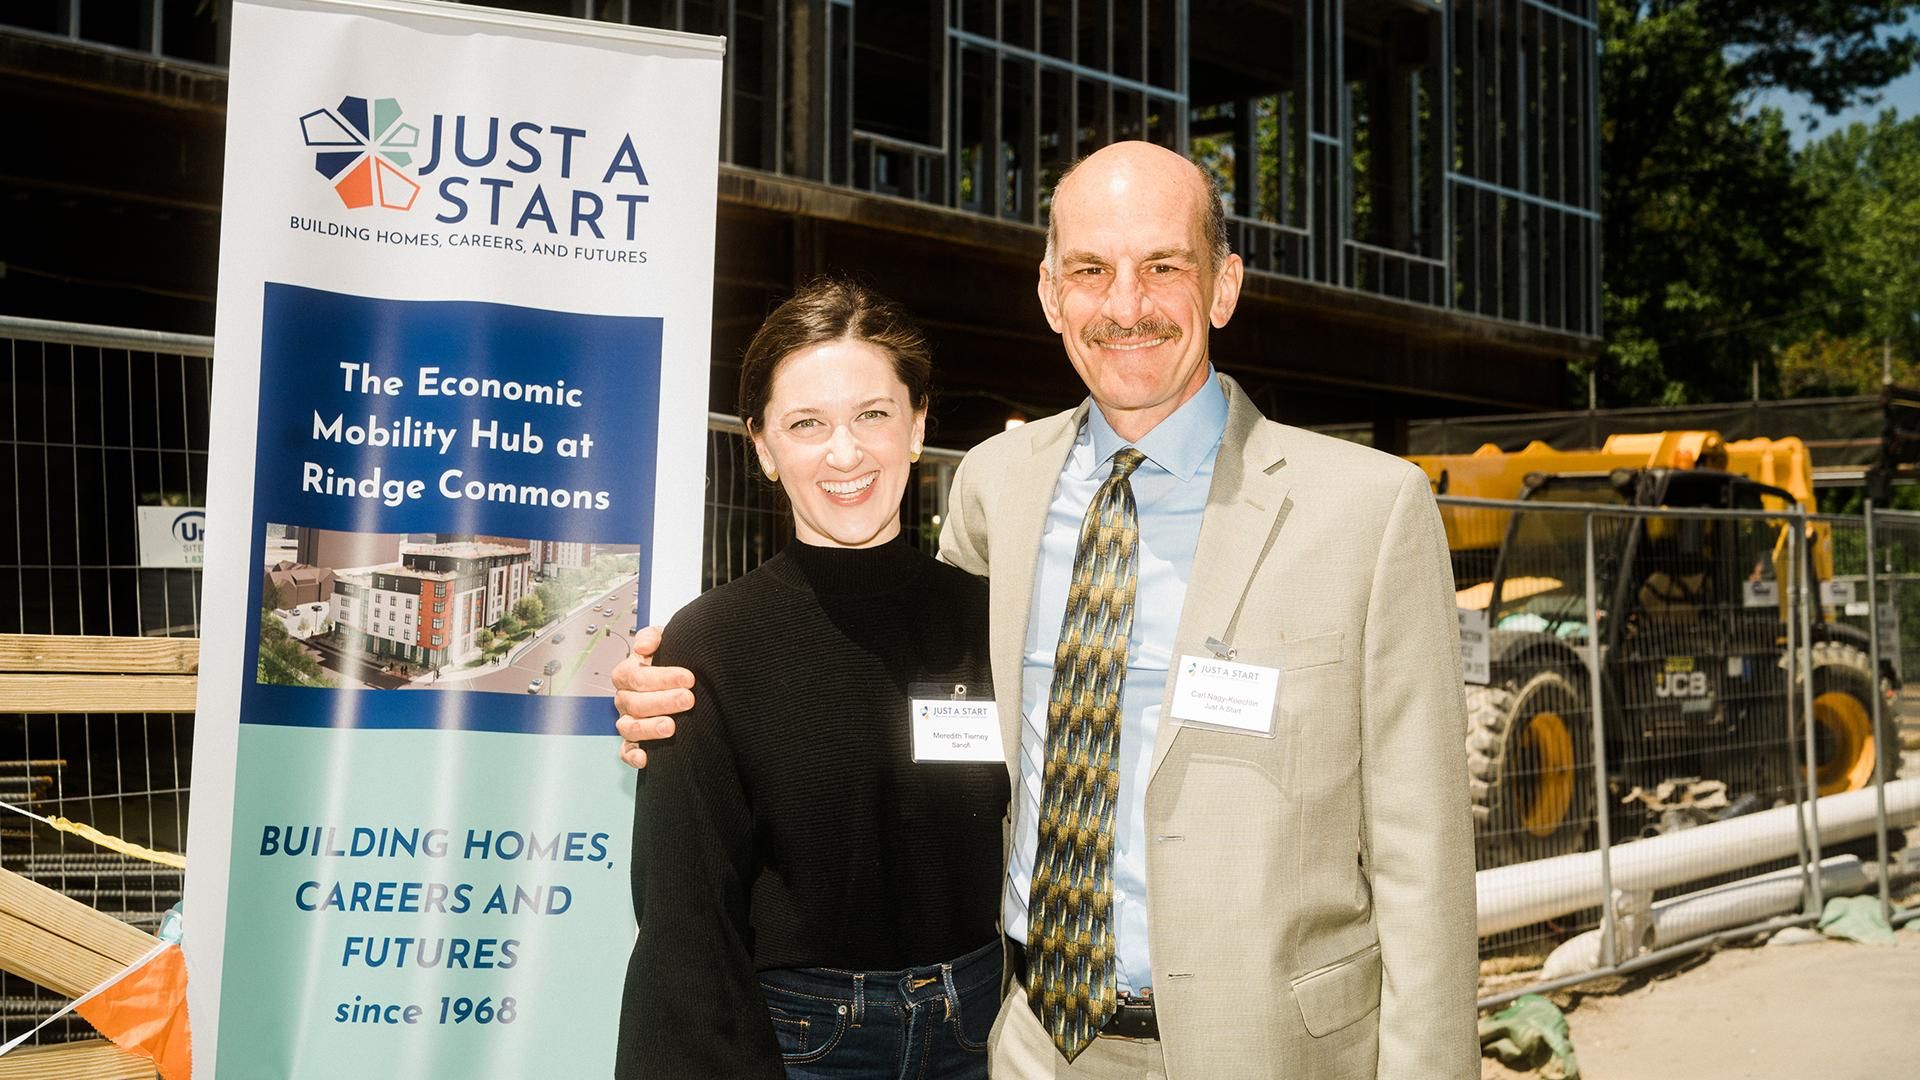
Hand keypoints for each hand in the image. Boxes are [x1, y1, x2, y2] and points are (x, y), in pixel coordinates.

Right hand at [613, 625, 695, 767]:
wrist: (683, 679)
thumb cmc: (672, 659)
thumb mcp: (665, 640)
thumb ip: (653, 636)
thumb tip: (642, 647)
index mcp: (627, 674)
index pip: (638, 677)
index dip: (663, 677)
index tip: (689, 678)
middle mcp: (624, 699)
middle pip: (635, 703)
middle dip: (663, 701)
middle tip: (688, 699)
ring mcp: (627, 721)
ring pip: (629, 728)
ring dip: (648, 728)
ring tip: (671, 727)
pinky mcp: (633, 742)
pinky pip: (625, 751)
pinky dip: (632, 756)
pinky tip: (646, 758)